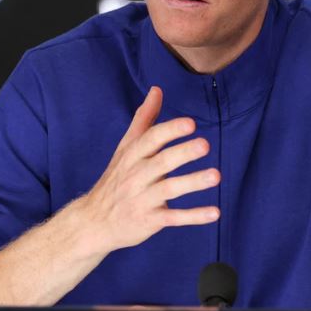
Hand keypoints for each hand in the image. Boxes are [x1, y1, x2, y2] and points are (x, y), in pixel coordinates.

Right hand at [72, 86, 219, 254]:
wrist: (93, 222)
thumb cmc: (116, 179)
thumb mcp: (126, 148)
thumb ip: (144, 119)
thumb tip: (157, 89)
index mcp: (132, 155)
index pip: (150, 139)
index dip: (170, 130)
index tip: (190, 123)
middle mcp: (136, 176)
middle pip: (161, 162)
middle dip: (183, 153)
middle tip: (206, 145)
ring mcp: (142, 199)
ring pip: (168, 189)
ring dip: (192, 182)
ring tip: (216, 176)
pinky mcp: (148, 221)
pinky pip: (173, 218)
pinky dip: (193, 216)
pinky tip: (215, 212)